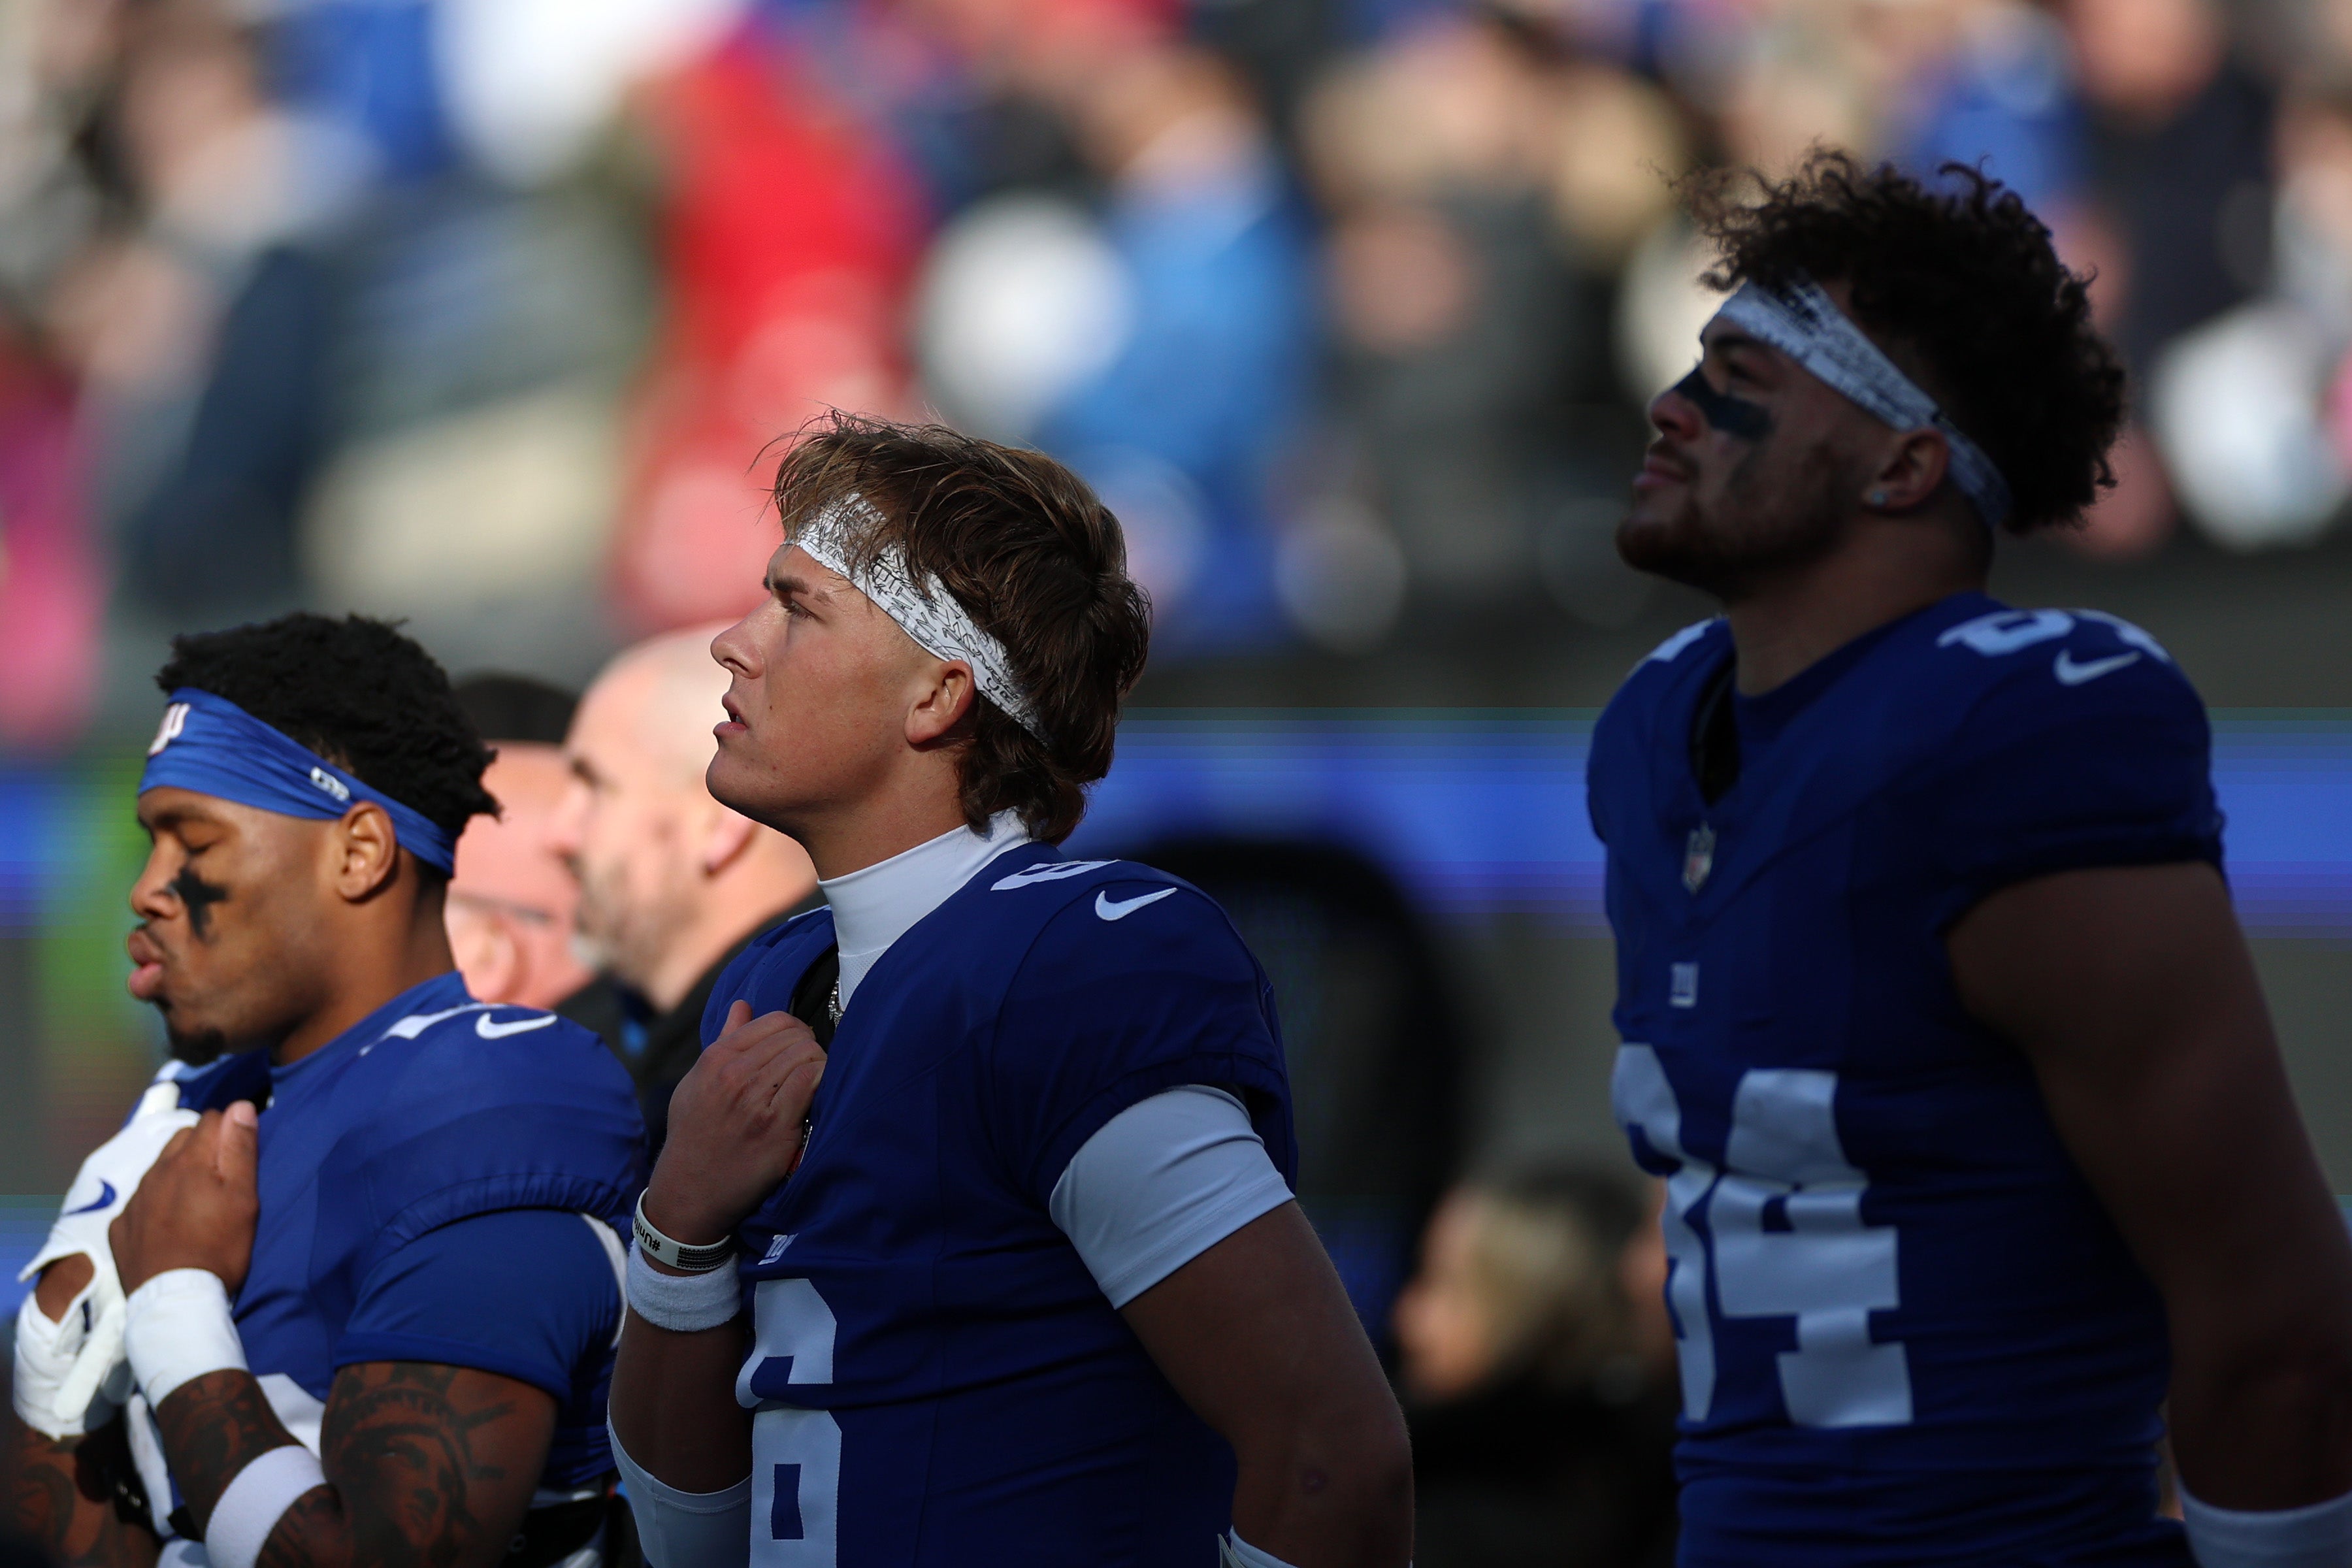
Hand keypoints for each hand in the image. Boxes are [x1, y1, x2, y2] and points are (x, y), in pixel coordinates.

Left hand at [110, 1102, 260, 1296]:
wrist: (174, 1300)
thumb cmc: (219, 1248)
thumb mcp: (243, 1198)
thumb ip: (240, 1149)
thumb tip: (239, 1106)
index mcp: (189, 1161)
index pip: (212, 1118)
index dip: (231, 1129)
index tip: (241, 1154)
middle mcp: (156, 1172)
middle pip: (183, 1138)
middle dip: (203, 1146)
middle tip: (221, 1178)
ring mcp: (134, 1200)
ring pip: (159, 1167)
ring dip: (178, 1172)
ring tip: (196, 1201)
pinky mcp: (120, 1227)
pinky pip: (140, 1200)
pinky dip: (156, 1202)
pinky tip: (168, 1225)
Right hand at [643, 1001, 825, 1246]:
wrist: (689, 1189)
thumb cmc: (695, 1133)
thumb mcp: (696, 1082)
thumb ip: (723, 1041)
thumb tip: (742, 1005)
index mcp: (716, 1059)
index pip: (774, 1021)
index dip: (795, 1030)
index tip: (798, 1045)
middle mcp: (734, 1076)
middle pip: (795, 1037)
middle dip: (809, 1046)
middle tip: (809, 1064)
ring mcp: (756, 1101)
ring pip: (807, 1055)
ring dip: (818, 1064)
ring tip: (813, 1080)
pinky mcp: (776, 1127)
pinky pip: (812, 1082)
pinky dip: (822, 1081)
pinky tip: (817, 1092)